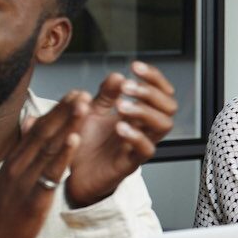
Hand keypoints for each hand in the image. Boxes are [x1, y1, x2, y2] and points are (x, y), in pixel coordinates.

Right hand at [0, 93, 87, 237]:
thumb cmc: (5, 209)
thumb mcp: (11, 175)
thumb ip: (23, 149)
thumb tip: (30, 121)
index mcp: (16, 158)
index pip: (39, 129)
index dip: (58, 111)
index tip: (75, 94)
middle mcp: (19, 164)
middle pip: (45, 132)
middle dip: (65, 111)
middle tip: (83, 93)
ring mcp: (25, 179)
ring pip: (49, 147)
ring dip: (67, 125)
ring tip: (83, 106)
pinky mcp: (33, 197)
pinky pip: (49, 174)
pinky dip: (62, 156)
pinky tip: (75, 141)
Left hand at [65, 61, 177, 207]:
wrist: (68, 171)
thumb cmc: (83, 142)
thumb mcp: (91, 110)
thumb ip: (105, 94)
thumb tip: (117, 75)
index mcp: (138, 113)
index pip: (161, 91)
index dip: (153, 77)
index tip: (135, 66)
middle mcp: (144, 128)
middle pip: (169, 106)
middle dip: (151, 92)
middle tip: (127, 87)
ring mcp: (139, 145)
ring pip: (164, 126)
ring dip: (145, 111)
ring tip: (122, 106)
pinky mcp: (130, 163)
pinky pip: (146, 149)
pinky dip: (136, 135)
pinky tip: (120, 126)